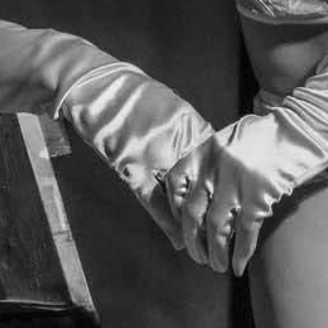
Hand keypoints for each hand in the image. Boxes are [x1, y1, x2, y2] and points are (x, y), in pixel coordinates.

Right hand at [56, 62, 212, 247]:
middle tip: (228, 235)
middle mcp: (175, 138)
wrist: (91, 83)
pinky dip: (165, 220)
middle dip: (216, 211)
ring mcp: (152, 153)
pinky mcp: (128, 164)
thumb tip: (209, 155)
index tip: (237, 209)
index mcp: (189, 123)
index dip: (227, 190)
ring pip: (180, 195)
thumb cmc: (130, 94)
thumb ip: (188, 131)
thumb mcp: (168, 106)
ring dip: (193, 221)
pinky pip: (152, 198)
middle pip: (203, 183)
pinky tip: (178, 239)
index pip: (216, 164)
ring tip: (207, 244)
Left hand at [168, 116, 290, 276]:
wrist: (306, 125)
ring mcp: (237, 181)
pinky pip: (245, 231)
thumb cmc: (271, 134)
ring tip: (217, 266)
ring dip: (215, 252)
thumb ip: (214, 162)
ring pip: (216, 227)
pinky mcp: (260, 194)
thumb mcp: (233, 140)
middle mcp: (216, 166)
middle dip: (193, 240)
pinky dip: (241, 252)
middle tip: (197, 256)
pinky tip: (239, 266)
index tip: (182, 225)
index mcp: (206, 149)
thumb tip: (203, 197)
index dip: (175, 209)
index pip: (175, 183)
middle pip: (192, 212)